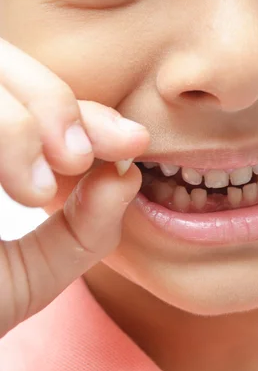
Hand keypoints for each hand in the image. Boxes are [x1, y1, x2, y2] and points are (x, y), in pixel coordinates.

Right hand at [0, 38, 149, 337]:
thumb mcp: (27, 274)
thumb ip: (82, 229)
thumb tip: (128, 173)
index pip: (30, 95)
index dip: (81, 110)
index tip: (132, 142)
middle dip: (49, 101)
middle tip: (79, 158)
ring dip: (16, 122)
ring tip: (42, 185)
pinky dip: (0, 138)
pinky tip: (22, 188)